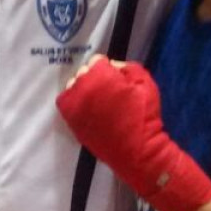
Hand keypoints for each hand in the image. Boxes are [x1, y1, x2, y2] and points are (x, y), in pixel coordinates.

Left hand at [56, 57, 210, 210]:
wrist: (136, 149)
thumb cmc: (144, 115)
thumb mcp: (145, 82)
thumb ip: (127, 67)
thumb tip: (112, 65)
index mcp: (101, 75)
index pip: (97, 60)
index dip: (107, 68)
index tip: (115, 78)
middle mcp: (83, 86)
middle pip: (83, 72)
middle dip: (94, 77)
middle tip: (107, 90)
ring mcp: (75, 104)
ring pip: (73, 86)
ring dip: (83, 88)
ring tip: (97, 99)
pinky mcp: (70, 119)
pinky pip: (65, 102)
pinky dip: (73, 101)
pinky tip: (86, 107)